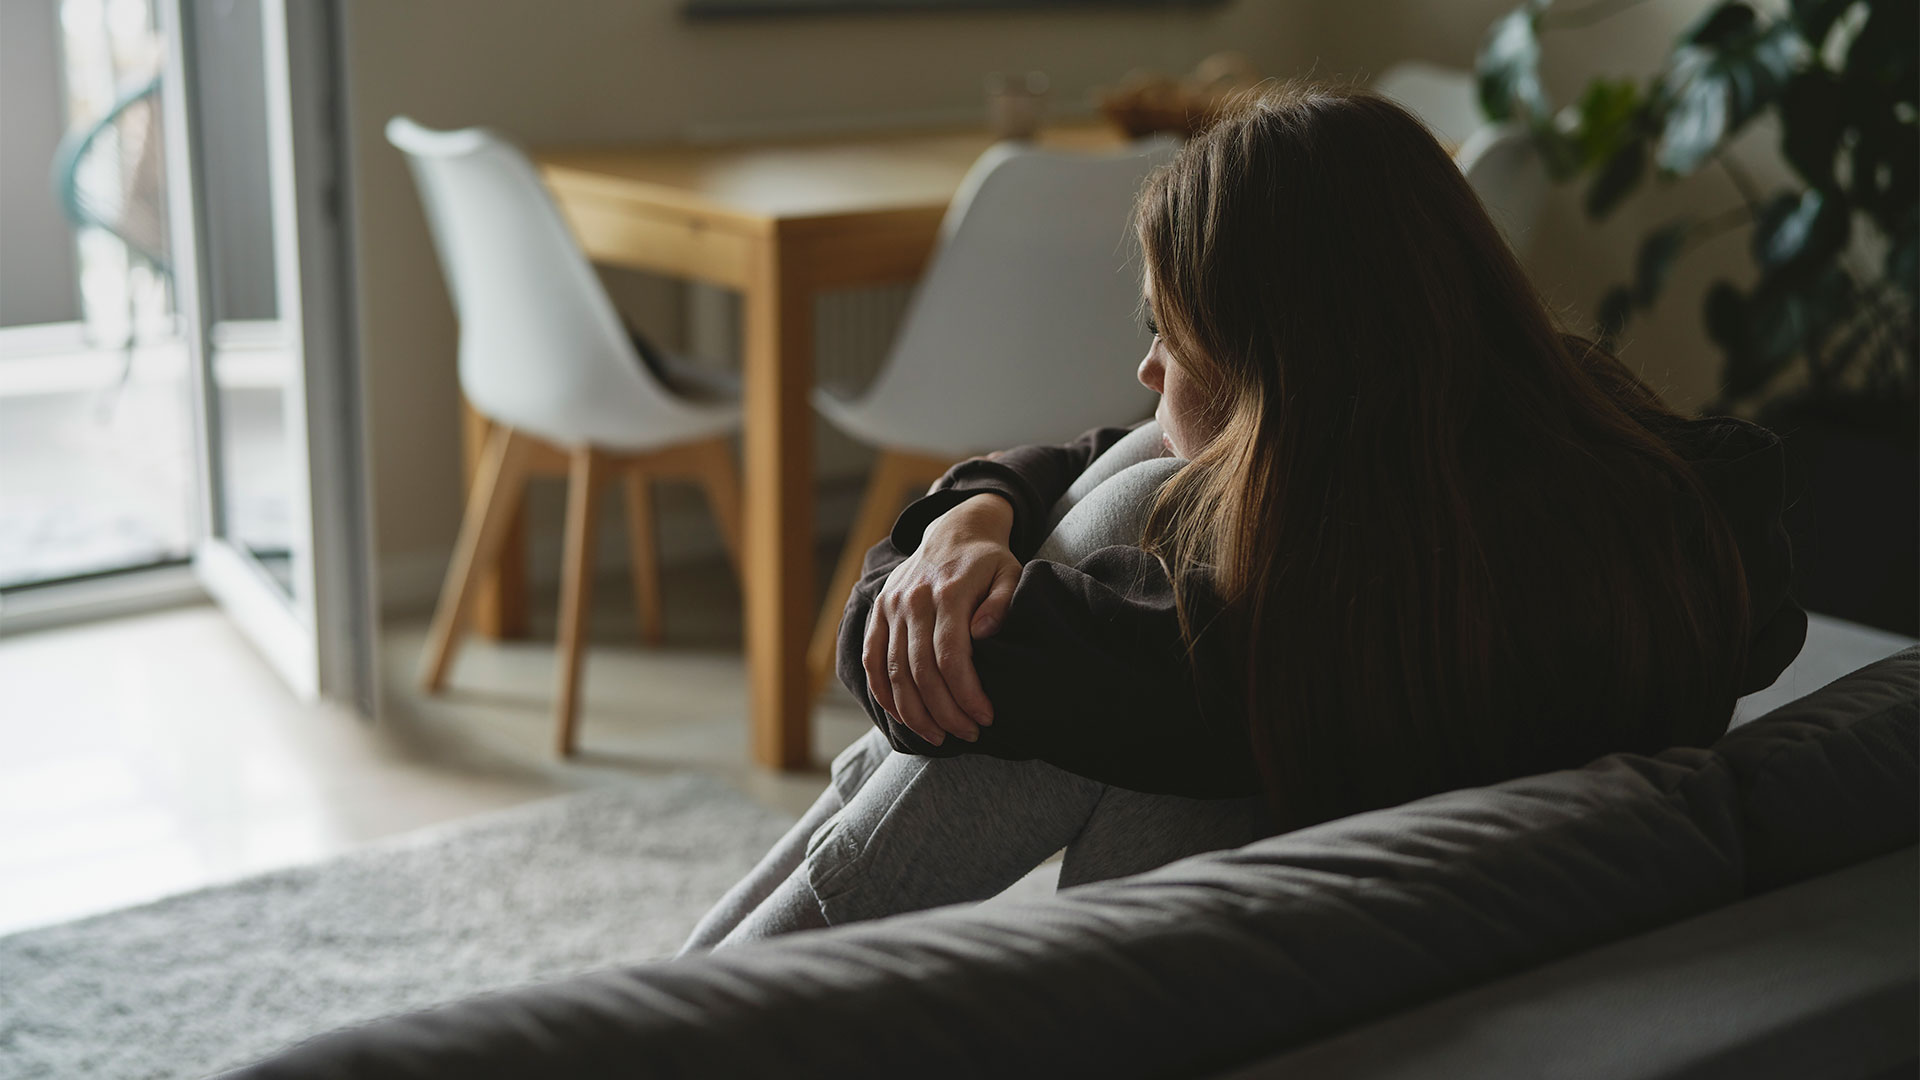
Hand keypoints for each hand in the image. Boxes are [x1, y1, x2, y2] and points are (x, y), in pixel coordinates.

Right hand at [862, 494, 1019, 745]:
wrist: (954, 531)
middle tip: (967, 735)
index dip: (966, 695)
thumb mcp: (1010, 574)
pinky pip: (872, 660)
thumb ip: (1001, 603)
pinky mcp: (878, 612)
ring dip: (914, 712)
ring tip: (938, 737)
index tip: (985, 718)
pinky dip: (883, 693)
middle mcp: (913, 600)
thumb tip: (983, 634)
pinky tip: (902, 716)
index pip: (951, 657)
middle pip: (921, 672)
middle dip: (944, 712)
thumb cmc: (989, 561)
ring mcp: (891, 607)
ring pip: (894, 672)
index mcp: (948, 592)